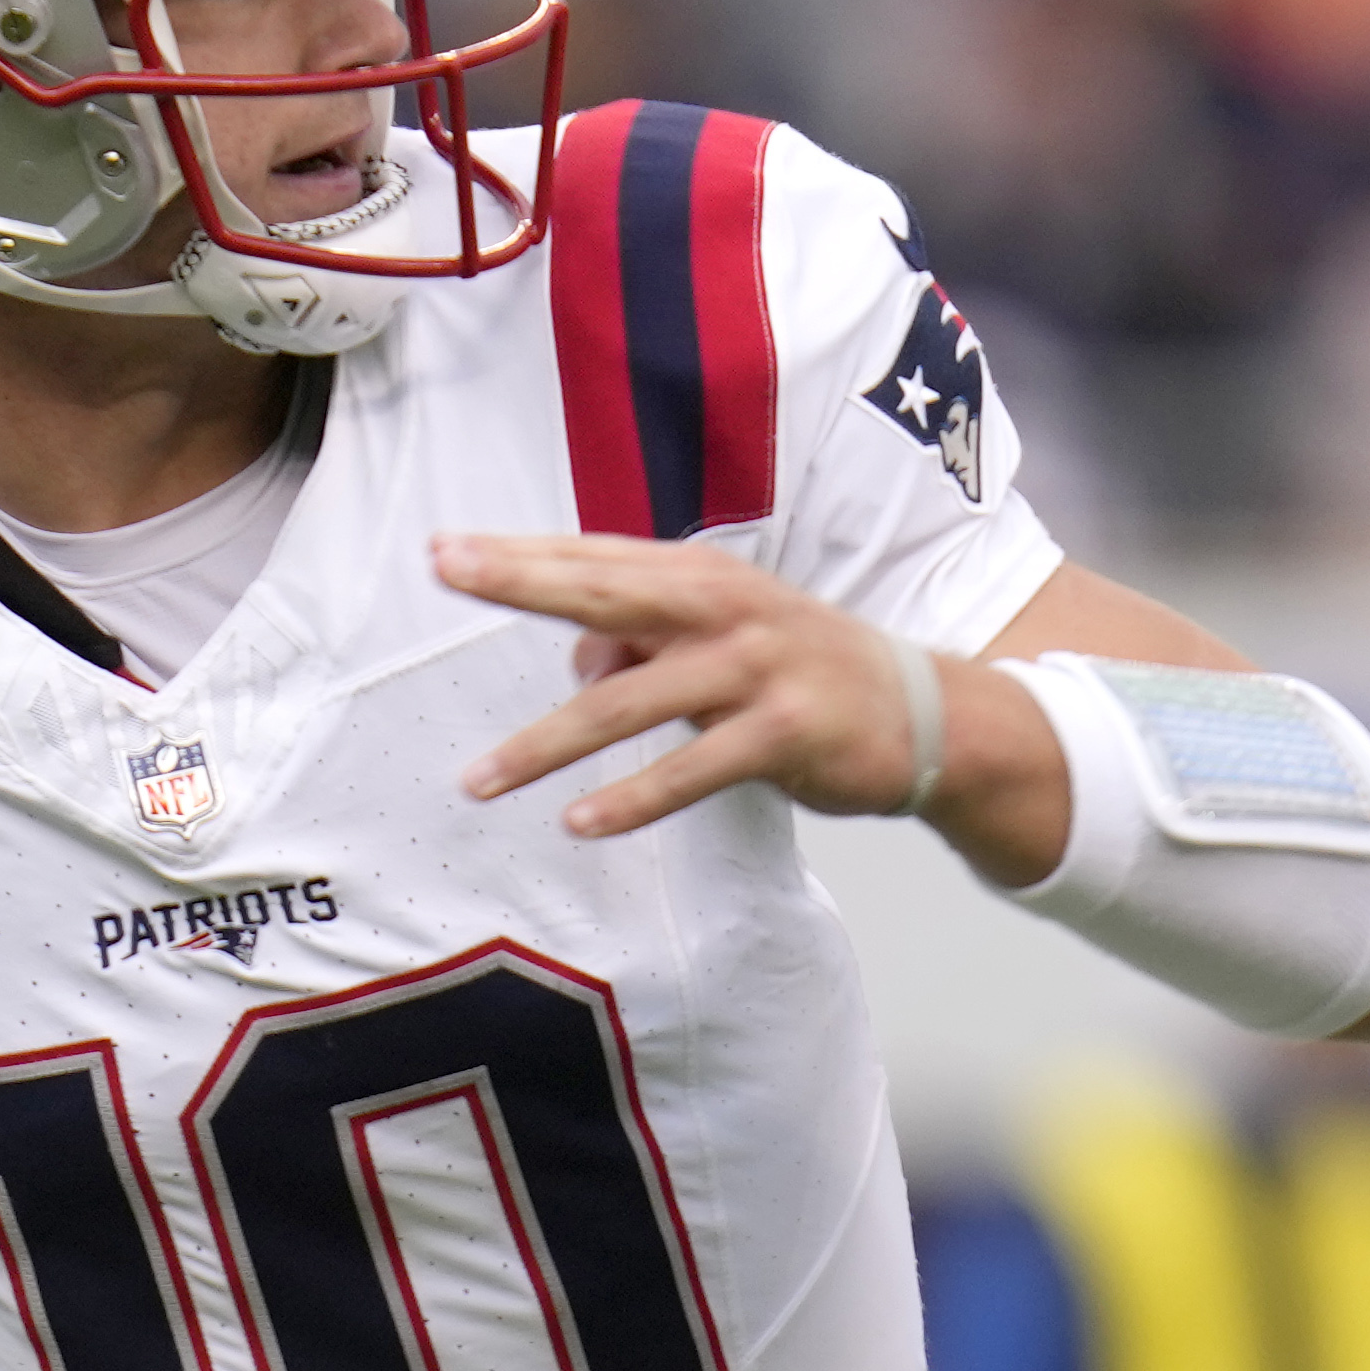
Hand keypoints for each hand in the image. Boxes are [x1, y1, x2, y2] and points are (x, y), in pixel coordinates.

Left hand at [437, 531, 957, 837]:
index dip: (520, 553)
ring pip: (631, 701)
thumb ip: (643, 646)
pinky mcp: (786, 732)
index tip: (443, 549)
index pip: (596, 558)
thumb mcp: (718, 646)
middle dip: (522, 582)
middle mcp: (725, 609)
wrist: (926, 712)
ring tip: (480, 780)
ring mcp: (757, 668)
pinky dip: (634, 798)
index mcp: (703, 578)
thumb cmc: (800, 674)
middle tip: (447, 572)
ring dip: (548, 743)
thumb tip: (578, 669)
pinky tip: (580, 821)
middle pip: (605, 592)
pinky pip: (692, 768)